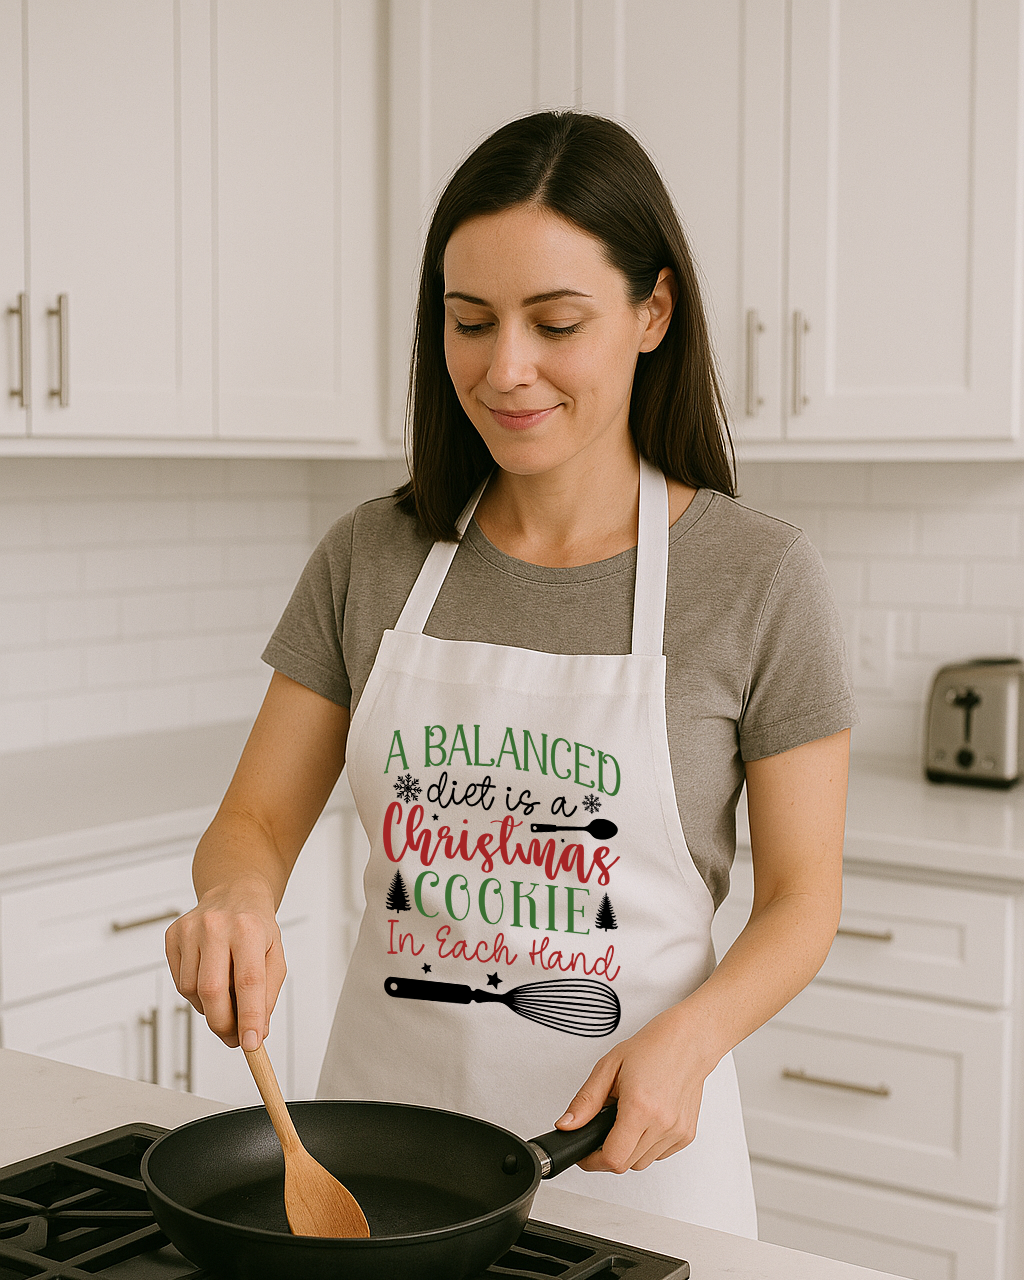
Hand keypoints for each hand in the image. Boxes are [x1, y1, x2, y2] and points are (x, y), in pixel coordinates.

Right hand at [165, 877, 285, 1050]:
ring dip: (210, 1008)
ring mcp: (190, 929)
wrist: (235, 893)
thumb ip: (267, 996)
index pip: (248, 981)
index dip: (249, 1017)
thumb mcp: (275, 956)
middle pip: (212, 990)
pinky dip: (195, 994)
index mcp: (248, 929)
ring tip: (226, 994)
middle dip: (223, 1023)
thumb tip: (256, 1033)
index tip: (252, 1044)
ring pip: (192, 991)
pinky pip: (178, 983)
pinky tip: (209, 978)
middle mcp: (216, 926)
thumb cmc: (256, 927)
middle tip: (234, 1037)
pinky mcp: (172, 936)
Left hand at [554, 1003, 712, 1172]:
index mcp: (641, 1106)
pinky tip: (645, 1120)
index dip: (592, 1161)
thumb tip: (567, 1124)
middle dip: (608, 1152)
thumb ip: (585, 1101)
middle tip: (603, 1129)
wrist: (687, 1042)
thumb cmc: (652, 1048)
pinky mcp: (686, 1135)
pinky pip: (658, 1155)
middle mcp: (662, 1123)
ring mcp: (677, 1132)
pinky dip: (647, 1145)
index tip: (584, 1155)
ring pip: (642, 1163)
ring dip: (628, 1149)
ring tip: (626, 1119)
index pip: (613, 1158)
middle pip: (626, 1164)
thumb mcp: (608, 1068)